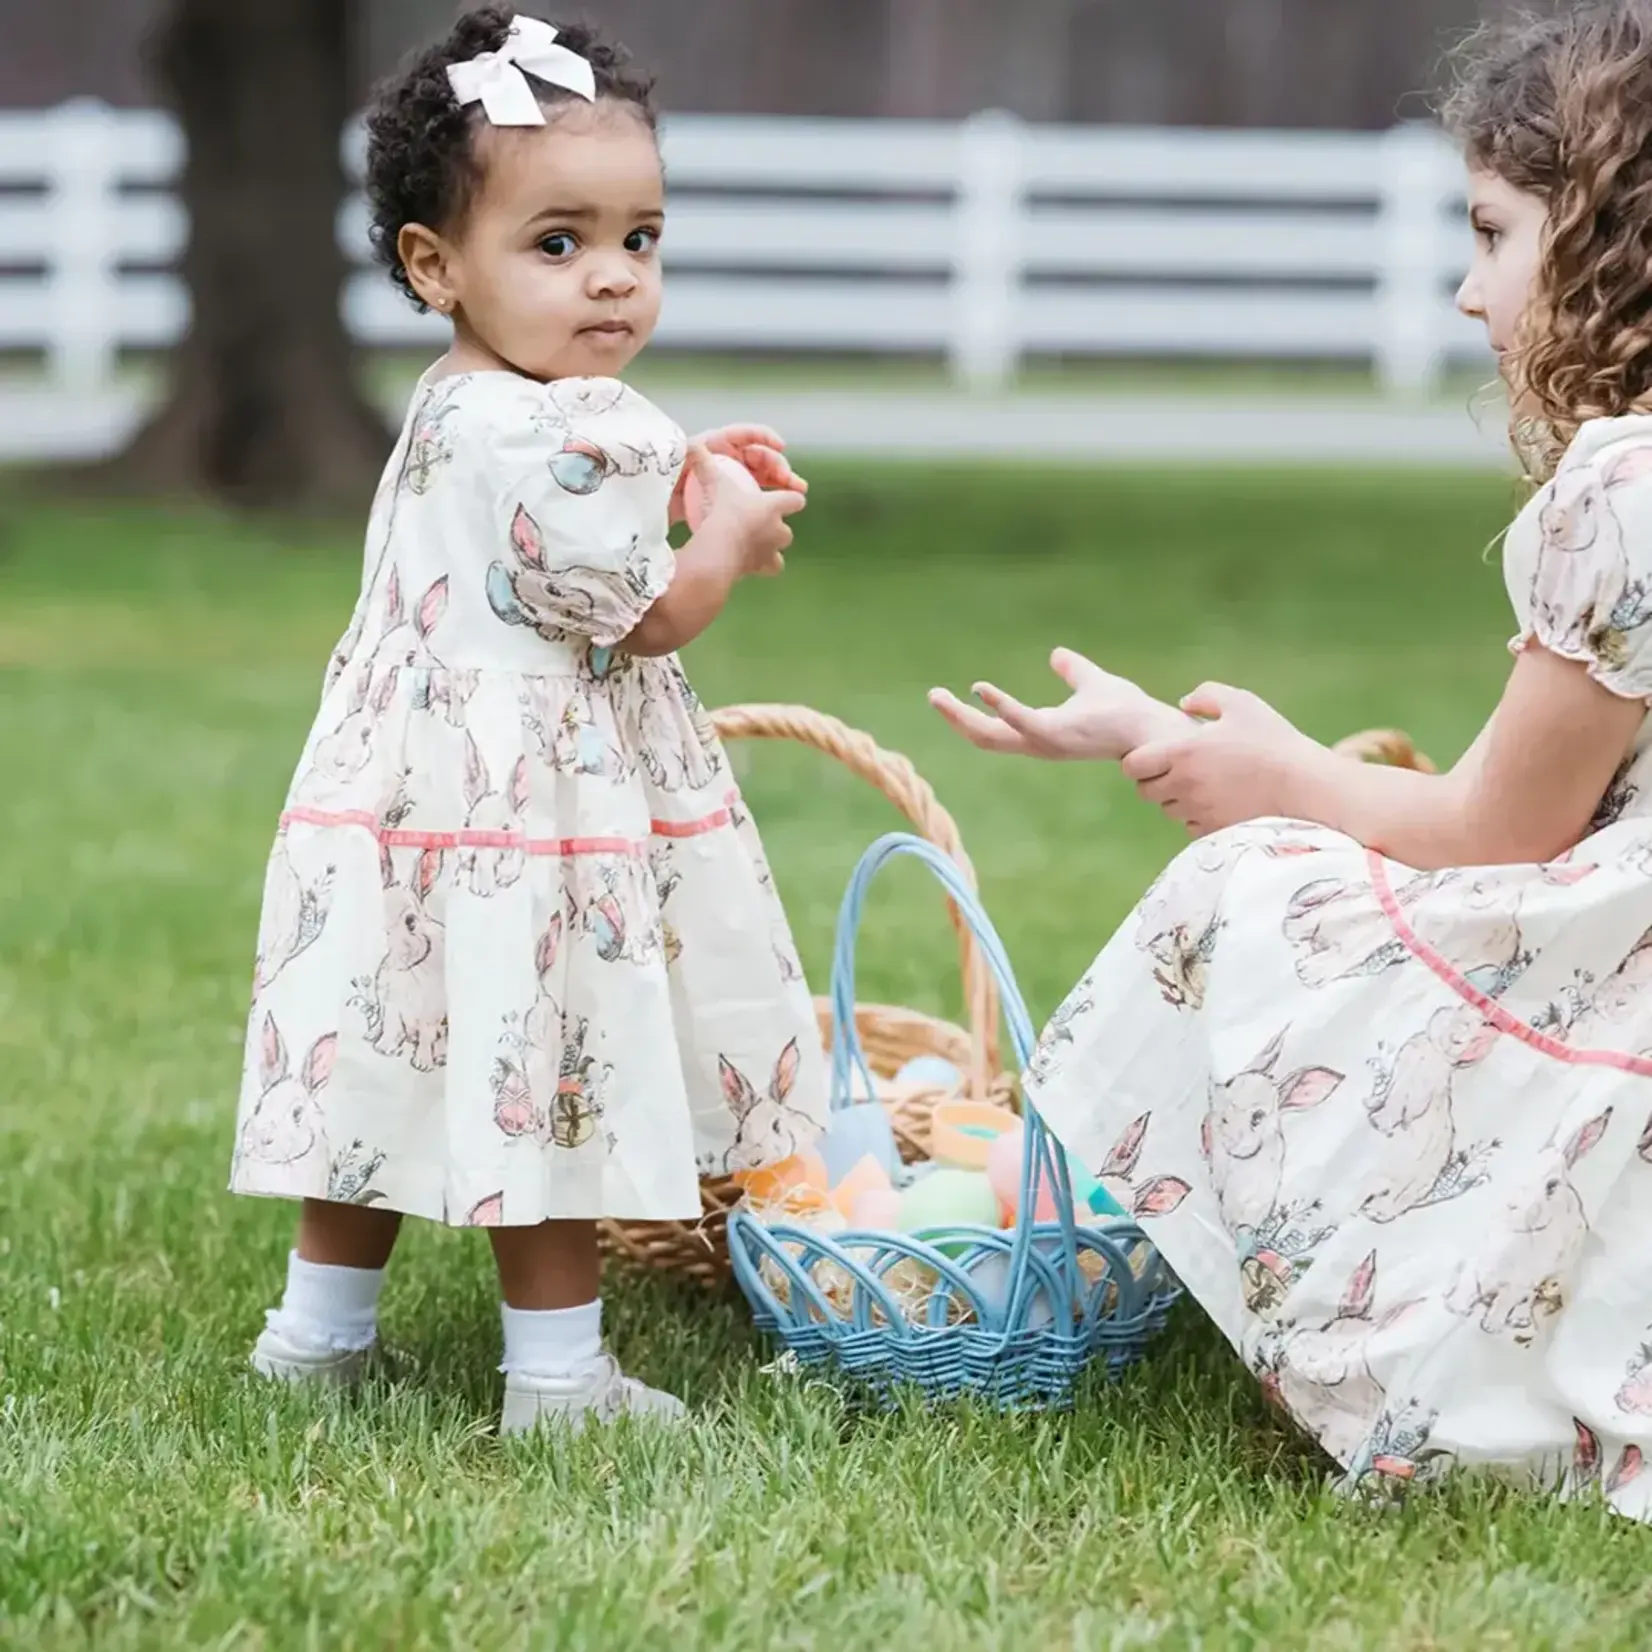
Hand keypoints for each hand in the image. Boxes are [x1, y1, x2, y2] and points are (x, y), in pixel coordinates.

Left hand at [670, 424, 805, 522]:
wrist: (657, 510)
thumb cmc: (664, 483)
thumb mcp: (675, 466)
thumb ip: (687, 456)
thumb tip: (692, 445)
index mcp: (715, 445)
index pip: (744, 434)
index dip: (764, 436)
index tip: (780, 446)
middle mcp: (727, 460)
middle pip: (759, 456)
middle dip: (780, 465)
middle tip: (793, 482)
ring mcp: (733, 480)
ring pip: (763, 477)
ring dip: (782, 483)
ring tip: (798, 494)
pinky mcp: (734, 500)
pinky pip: (757, 496)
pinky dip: (771, 501)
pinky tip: (782, 511)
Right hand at [681, 443, 803, 576]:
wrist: (719, 549)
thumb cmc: (723, 512)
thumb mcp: (714, 483)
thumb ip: (705, 465)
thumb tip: (690, 442)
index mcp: (773, 506)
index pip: (794, 500)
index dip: (792, 498)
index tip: (790, 497)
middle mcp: (778, 531)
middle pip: (787, 531)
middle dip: (777, 529)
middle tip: (759, 526)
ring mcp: (770, 553)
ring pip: (780, 554)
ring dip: (771, 551)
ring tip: (756, 549)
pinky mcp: (760, 570)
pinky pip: (768, 570)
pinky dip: (760, 568)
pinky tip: (747, 566)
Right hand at [929, 648, 1174, 759]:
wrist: (1152, 726)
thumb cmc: (1127, 711)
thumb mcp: (1091, 683)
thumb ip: (1072, 671)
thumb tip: (1057, 654)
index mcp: (1041, 729)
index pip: (995, 728)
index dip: (969, 714)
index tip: (947, 695)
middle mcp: (1039, 741)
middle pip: (984, 737)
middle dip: (956, 719)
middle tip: (933, 696)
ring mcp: (1046, 742)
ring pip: (992, 736)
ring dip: (964, 717)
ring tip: (940, 696)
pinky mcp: (1059, 737)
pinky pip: (1022, 723)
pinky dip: (1001, 707)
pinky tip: (982, 689)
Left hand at [1121, 683, 1318, 834]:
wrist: (1305, 785)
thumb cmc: (1273, 741)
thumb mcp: (1242, 704)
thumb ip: (1207, 696)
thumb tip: (1184, 703)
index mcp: (1182, 753)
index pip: (1133, 765)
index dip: (1140, 760)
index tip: (1158, 755)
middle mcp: (1184, 785)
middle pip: (1146, 791)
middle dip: (1156, 781)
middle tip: (1180, 770)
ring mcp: (1198, 810)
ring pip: (1169, 810)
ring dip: (1178, 799)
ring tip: (1205, 784)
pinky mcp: (1214, 830)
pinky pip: (1191, 826)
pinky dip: (1198, 816)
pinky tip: (1219, 801)